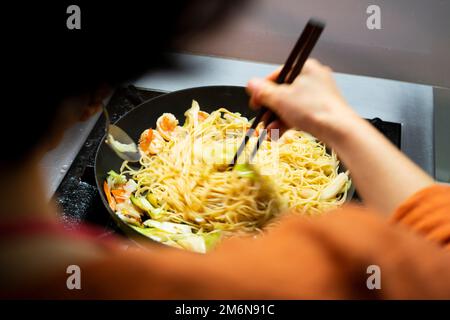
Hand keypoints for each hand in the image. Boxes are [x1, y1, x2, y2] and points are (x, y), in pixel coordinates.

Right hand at [246, 59, 360, 145]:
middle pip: (282, 93)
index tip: (255, 104)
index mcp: (305, 68)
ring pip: (290, 106)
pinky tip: (278, 135)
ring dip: (276, 120)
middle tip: (261, 121)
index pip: (277, 76)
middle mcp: (313, 78)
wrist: (339, 130)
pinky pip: (299, 114)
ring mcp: (318, 95)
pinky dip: (288, 123)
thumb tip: (250, 83)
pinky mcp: (321, 110)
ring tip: (269, 133)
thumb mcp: (281, 99)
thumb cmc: (312, 109)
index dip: (262, 91)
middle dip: (269, 111)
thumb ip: (263, 91)